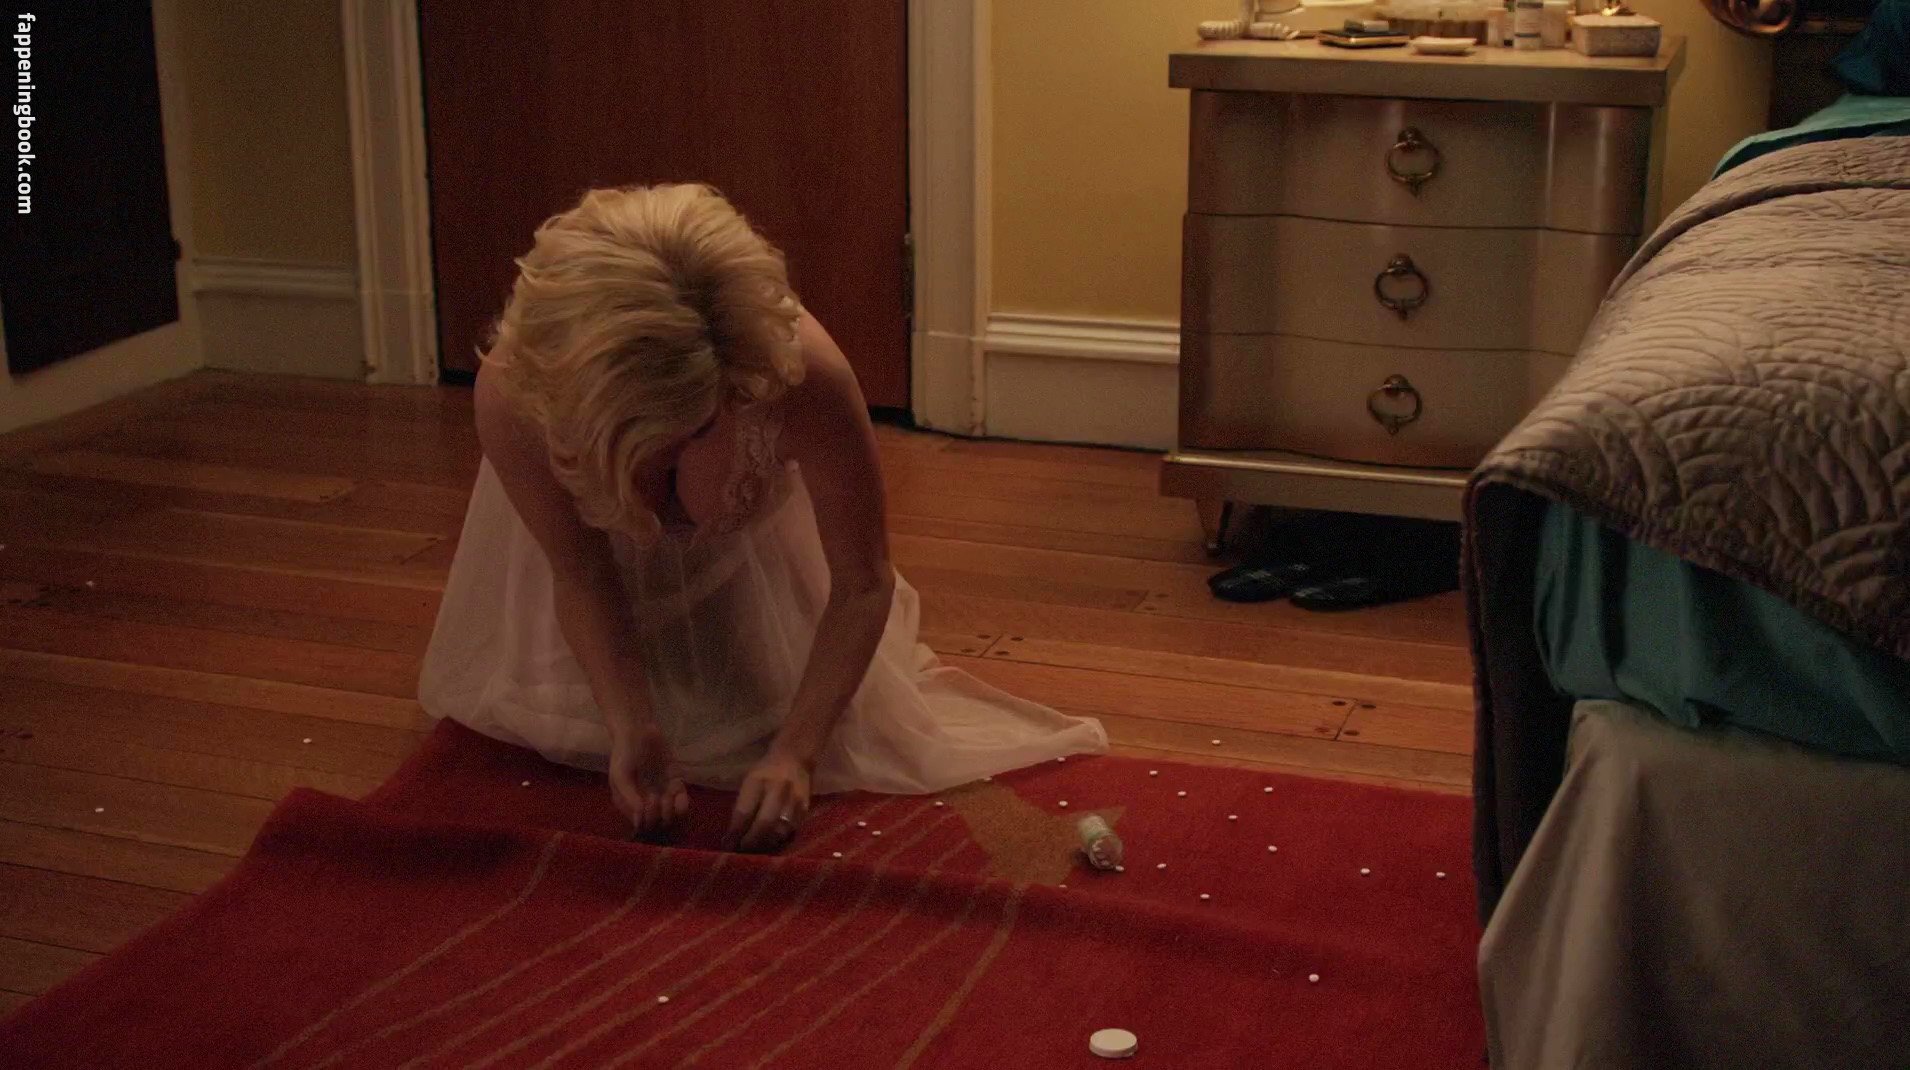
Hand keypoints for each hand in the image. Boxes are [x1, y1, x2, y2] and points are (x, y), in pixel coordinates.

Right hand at [609, 724, 689, 839]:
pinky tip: (678, 794)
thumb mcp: (620, 775)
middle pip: (658, 825)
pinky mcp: (675, 785)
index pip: (642, 825)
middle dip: (659, 815)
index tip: (646, 802)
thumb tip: (640, 821)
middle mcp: (646, 804)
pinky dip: (683, 803)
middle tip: (655, 797)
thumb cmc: (624, 753)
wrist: (639, 731)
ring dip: (672, 811)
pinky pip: (682, 803)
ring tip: (667, 795)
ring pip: (672, 817)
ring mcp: (662, 795)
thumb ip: (629, 798)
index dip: (647, 820)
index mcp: (629, 805)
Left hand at [724, 750, 811, 852]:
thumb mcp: (749, 782)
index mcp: (758, 780)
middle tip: (741, 851)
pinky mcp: (804, 809)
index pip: (744, 811)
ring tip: (754, 850)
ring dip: (764, 844)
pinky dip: (778, 840)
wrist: (795, 758)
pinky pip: (790, 831)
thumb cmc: (766, 772)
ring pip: (778, 831)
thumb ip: (742, 806)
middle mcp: (778, 789)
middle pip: (764, 823)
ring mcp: (794, 800)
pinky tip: (770, 843)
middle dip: (751, 841)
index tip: (727, 844)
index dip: (735, 831)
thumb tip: (732, 836)